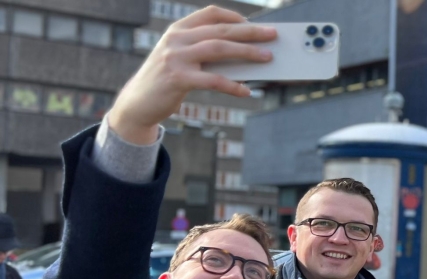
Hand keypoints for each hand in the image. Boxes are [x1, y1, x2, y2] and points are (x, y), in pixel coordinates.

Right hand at [108, 6, 275, 143]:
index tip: (254, 23)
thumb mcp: (183, 61)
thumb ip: (206, 55)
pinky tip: (246, 91)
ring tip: (267, 57)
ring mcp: (175, 57)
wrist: (138, 103)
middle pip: (220, 30)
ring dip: (246, 52)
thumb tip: (244, 58)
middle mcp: (176, 38)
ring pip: (219, 49)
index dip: (234, 16)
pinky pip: (213, 80)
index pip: (210, 13)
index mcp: (178, 30)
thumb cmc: (167, 82)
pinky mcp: (177, 78)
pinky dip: (232, 86)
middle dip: (250, 32)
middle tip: (273, 35)